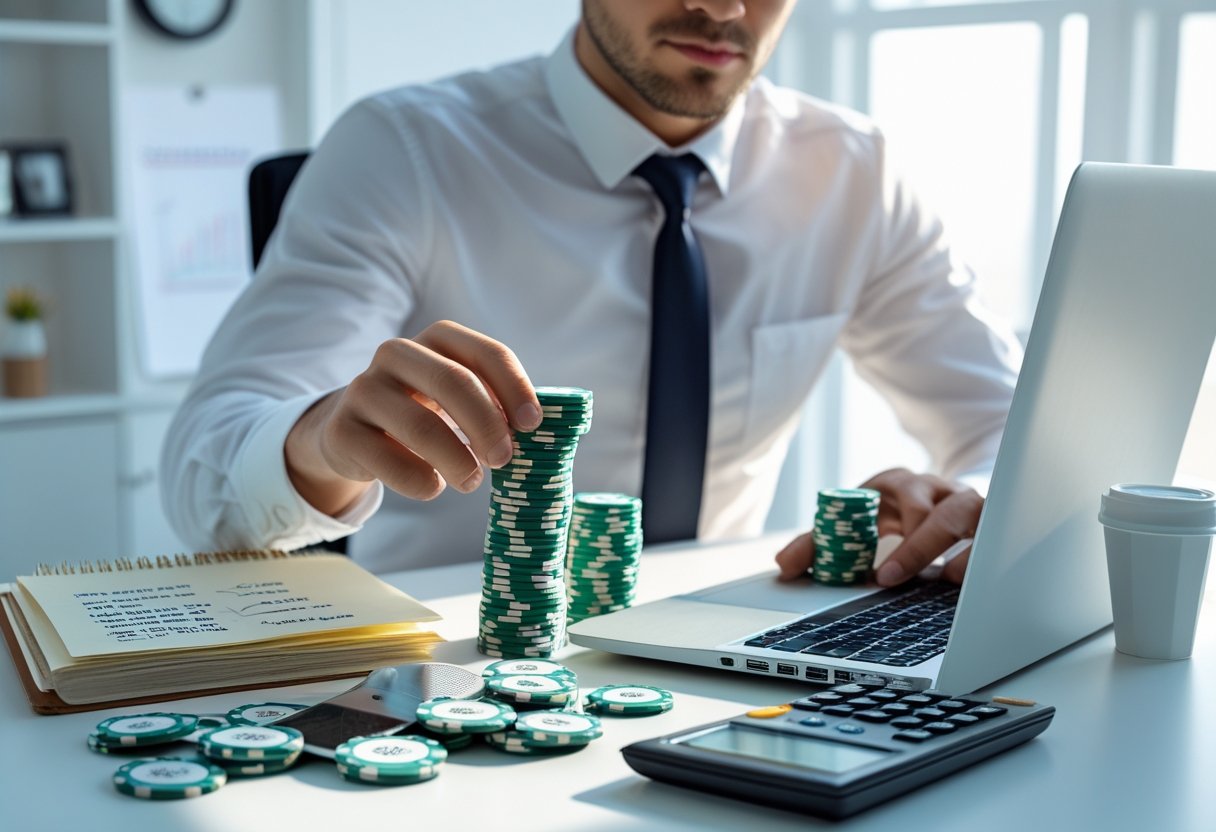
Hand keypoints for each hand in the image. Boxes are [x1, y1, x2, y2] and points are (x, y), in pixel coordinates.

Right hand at [285, 320, 541, 514]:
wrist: (354, 433)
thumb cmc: (424, 412)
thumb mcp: (457, 398)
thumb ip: (494, 404)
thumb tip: (536, 430)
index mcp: (436, 339)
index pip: (485, 353)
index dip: (515, 388)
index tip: (534, 425)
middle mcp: (396, 353)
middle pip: (453, 383)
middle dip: (487, 425)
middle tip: (505, 460)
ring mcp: (364, 389)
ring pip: (421, 426)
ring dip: (457, 460)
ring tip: (472, 481)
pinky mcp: (343, 430)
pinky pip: (387, 460)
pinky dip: (420, 480)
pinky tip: (433, 487)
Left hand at [775, 468, 982, 585]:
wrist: (952, 508)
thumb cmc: (897, 519)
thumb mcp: (861, 529)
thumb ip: (821, 545)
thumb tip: (784, 565)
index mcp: (891, 484)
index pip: (871, 496)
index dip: (855, 525)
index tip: (840, 559)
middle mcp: (930, 488)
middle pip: (922, 502)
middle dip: (911, 542)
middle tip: (888, 576)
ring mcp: (965, 502)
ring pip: (965, 511)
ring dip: (950, 545)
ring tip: (942, 578)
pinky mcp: (994, 522)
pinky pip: (995, 532)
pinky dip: (979, 555)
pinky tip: (961, 578)